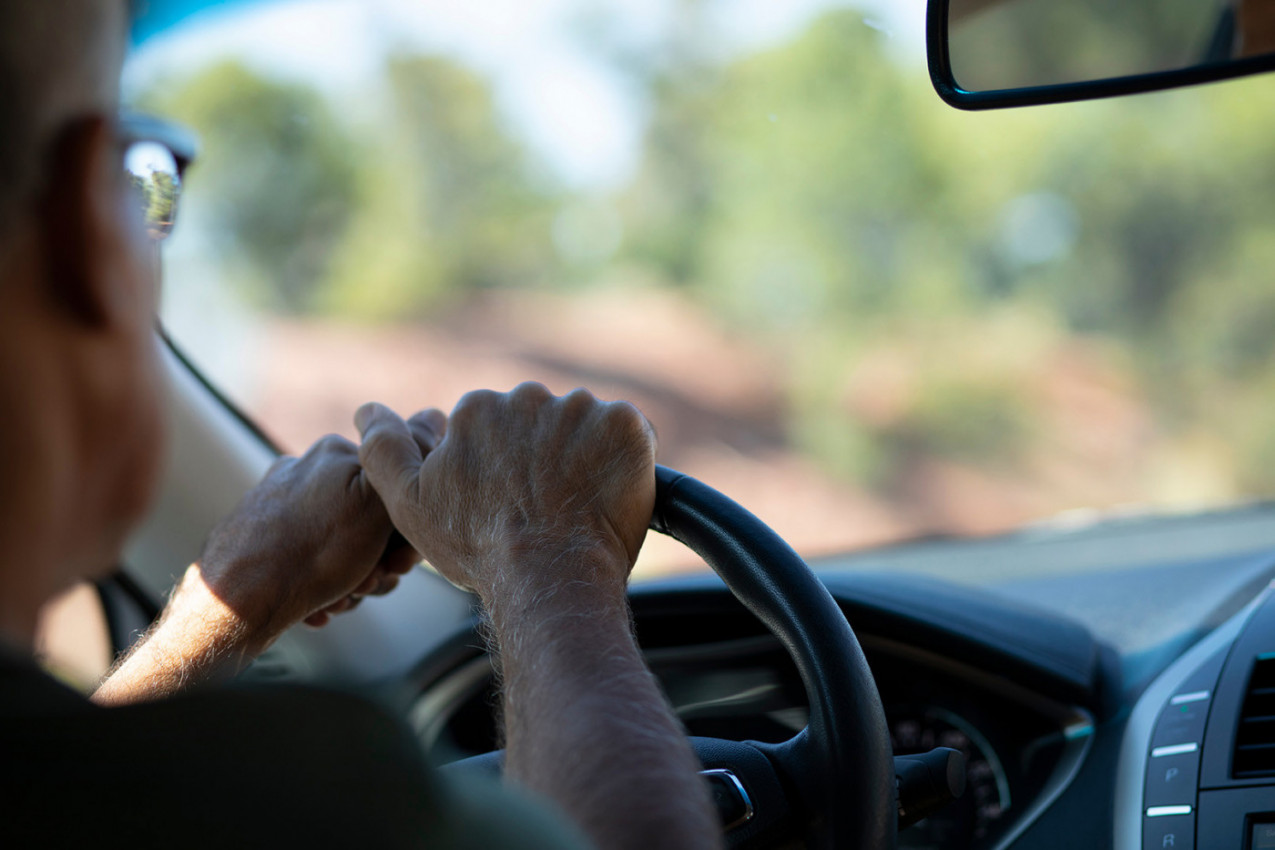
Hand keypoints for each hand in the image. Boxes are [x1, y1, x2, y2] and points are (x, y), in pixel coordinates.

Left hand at [197, 430, 434, 639]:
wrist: (236, 599)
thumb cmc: (312, 553)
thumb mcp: (376, 503)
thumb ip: (405, 459)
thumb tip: (433, 415)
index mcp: (335, 453)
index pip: (396, 485)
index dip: (407, 528)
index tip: (400, 560)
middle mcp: (304, 470)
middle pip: (370, 520)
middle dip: (377, 560)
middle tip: (367, 583)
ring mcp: (279, 504)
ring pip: (342, 546)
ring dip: (351, 580)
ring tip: (338, 597)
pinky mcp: (260, 536)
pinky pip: (309, 563)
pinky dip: (321, 587)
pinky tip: (318, 604)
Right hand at [355, 383, 656, 609]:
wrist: (547, 575)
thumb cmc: (479, 547)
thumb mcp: (410, 503)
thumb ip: (385, 450)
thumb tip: (367, 409)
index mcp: (478, 409)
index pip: (501, 429)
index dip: (510, 468)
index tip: (515, 500)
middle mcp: (529, 397)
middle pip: (545, 423)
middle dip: (548, 456)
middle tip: (549, 506)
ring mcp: (581, 409)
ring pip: (587, 428)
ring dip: (586, 456)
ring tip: (579, 505)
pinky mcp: (626, 427)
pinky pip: (630, 435)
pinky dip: (625, 461)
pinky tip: (609, 496)